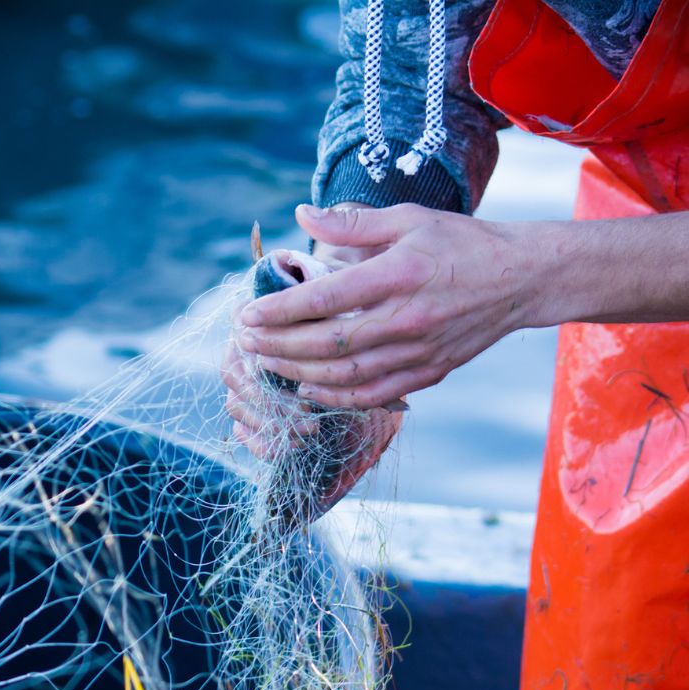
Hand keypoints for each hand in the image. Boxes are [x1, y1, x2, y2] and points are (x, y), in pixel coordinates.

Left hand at [237, 202, 537, 408]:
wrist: (522, 279)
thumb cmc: (462, 243)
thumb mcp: (409, 219)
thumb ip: (351, 223)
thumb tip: (301, 215)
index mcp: (398, 273)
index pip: (325, 299)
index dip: (279, 311)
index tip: (247, 314)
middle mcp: (407, 318)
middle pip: (327, 343)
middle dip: (278, 346)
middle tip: (246, 343)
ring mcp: (418, 351)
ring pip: (346, 374)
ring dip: (299, 374)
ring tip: (268, 365)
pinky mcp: (429, 372)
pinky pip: (373, 394)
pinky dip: (336, 396)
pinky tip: (309, 389)